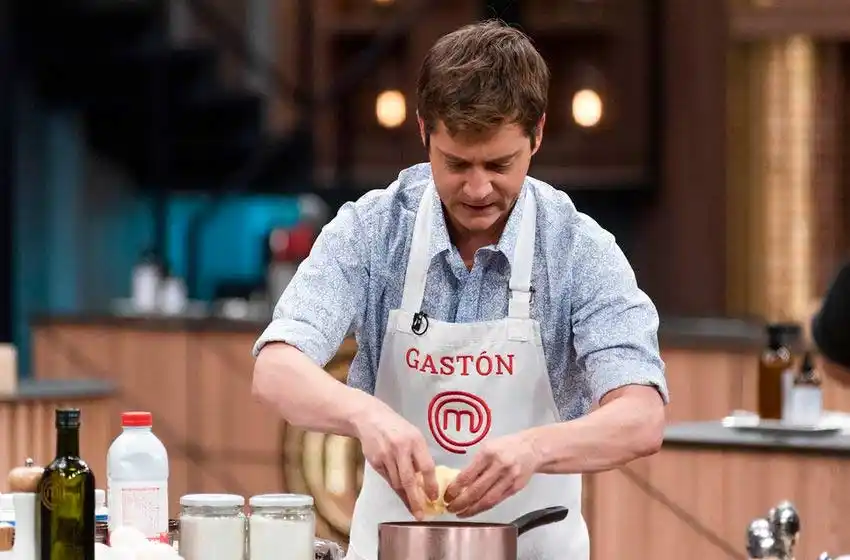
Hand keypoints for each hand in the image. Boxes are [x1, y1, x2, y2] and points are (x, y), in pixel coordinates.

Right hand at [354, 401, 438, 519]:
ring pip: (397, 482)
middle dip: (416, 500)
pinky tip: (401, 494)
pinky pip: (388, 479)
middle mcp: (401, 448)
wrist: (369, 418)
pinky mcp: (375, 461)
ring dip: (405, 496)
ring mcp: (386, 455)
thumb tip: (427, 479)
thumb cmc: (396, 428)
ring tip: (413, 507)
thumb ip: (419, 454)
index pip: (426, 466)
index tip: (434, 497)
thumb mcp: (413, 435)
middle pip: (409, 480)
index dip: (431, 484)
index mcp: (415, 440)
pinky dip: (395, 487)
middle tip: (421, 514)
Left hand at [445, 432, 539, 517]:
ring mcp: (509, 479)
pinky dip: (484, 508)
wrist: (532, 448)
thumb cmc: (505, 446)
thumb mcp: (487, 447)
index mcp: (487, 453)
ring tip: (460, 513)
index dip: (454, 489)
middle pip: (476, 490)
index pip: (467, 475)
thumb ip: (475, 464)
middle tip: (450, 508)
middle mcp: (499, 466)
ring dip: (471, 510)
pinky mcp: (515, 488)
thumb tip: (457, 483)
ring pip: (487, 500)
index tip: (446, 496)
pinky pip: (497, 501)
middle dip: (460, 502)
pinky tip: (475, 510)